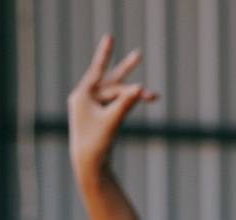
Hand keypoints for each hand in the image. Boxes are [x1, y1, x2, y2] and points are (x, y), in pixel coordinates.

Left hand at [67, 35, 157, 179]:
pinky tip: (146, 97)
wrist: (90, 166)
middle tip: (139, 55)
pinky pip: (118, 104)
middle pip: (110, 81)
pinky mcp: (101, 116)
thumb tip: (140, 88)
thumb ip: (126, 103)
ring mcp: (93, 107)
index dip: (105, 53)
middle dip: (126, 70)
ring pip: (117, 94)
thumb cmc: (96, 143)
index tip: (110, 37)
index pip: (97, 70)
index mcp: (82, 95)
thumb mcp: (112, 121)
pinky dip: (130, 102)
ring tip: (153, 92)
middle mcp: (86, 98)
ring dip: (134, 91)